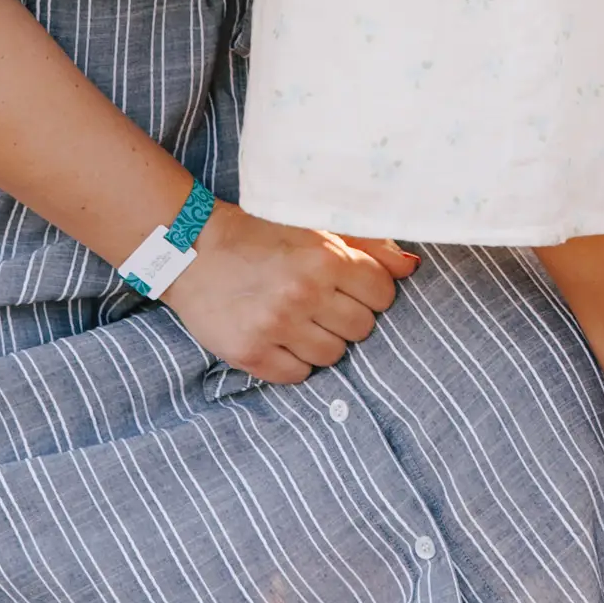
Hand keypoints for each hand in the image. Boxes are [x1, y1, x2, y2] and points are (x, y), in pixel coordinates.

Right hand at [162, 207, 417, 383]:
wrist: (193, 252)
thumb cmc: (261, 235)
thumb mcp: (313, 226)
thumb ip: (367, 245)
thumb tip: (410, 267)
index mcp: (323, 258)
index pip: (382, 294)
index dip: (372, 291)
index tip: (352, 286)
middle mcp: (302, 294)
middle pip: (362, 329)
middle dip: (348, 317)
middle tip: (323, 303)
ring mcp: (275, 327)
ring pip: (334, 356)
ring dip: (323, 341)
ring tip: (300, 319)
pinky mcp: (250, 354)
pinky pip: (298, 376)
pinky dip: (294, 362)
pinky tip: (280, 337)